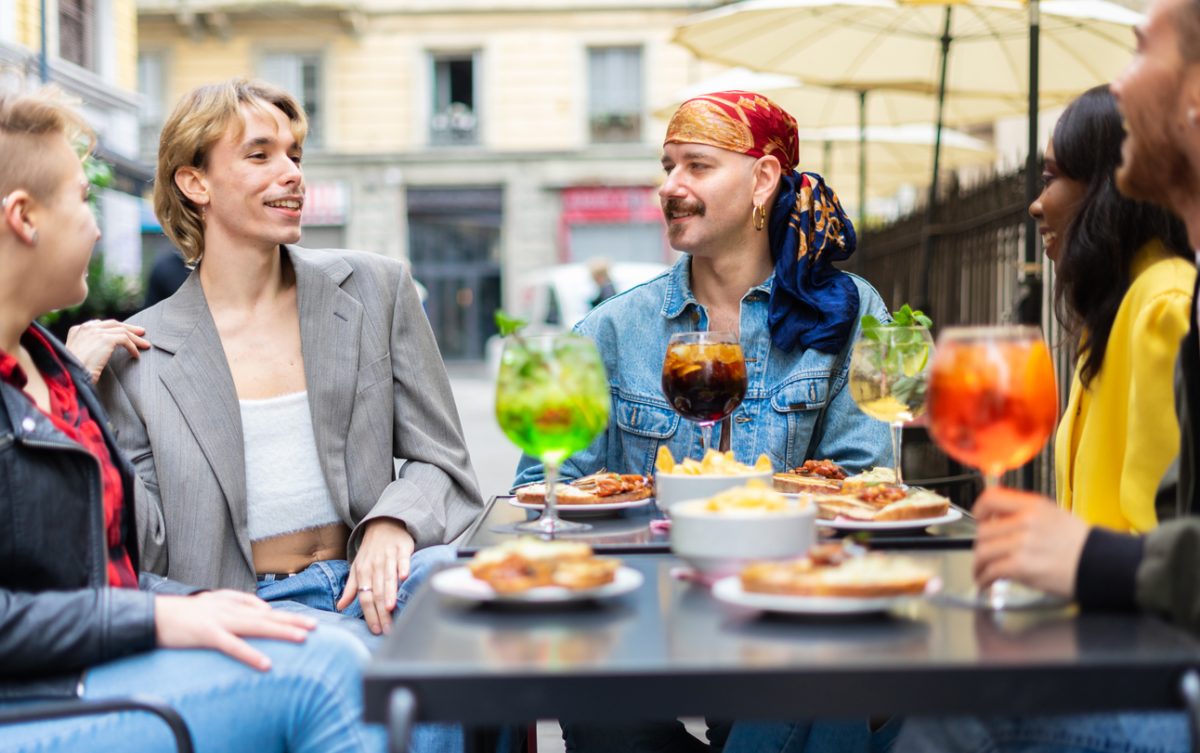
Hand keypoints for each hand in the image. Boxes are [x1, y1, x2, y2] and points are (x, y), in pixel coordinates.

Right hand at [66, 319, 149, 381]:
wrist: (70, 375)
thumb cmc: (73, 372)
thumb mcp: (78, 356)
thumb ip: (87, 347)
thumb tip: (102, 350)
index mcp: (77, 330)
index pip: (101, 324)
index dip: (115, 328)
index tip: (125, 332)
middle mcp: (86, 327)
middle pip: (113, 324)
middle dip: (129, 328)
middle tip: (141, 333)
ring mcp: (96, 332)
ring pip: (122, 331)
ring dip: (135, 339)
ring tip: (145, 345)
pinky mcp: (105, 339)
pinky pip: (125, 339)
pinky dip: (133, 347)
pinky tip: (136, 355)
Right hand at [155, 590, 315, 670]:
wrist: (153, 615)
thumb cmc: (183, 613)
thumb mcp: (213, 602)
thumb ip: (238, 602)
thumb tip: (263, 610)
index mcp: (231, 604)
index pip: (264, 610)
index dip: (285, 616)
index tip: (305, 622)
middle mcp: (229, 610)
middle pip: (267, 616)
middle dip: (292, 622)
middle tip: (315, 627)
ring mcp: (219, 621)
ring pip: (257, 626)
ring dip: (281, 633)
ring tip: (302, 639)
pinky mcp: (207, 634)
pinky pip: (233, 646)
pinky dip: (250, 654)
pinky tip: (266, 663)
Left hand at [336, 518, 413, 634]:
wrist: (383, 524)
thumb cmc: (370, 550)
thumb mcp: (357, 568)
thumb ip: (350, 588)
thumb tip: (340, 607)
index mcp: (362, 572)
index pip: (364, 597)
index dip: (369, 614)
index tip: (375, 629)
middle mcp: (374, 566)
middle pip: (377, 592)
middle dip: (381, 613)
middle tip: (387, 629)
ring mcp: (388, 556)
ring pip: (388, 578)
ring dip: (389, 594)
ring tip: (391, 610)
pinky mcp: (402, 548)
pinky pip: (403, 559)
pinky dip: (403, 567)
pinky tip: (405, 577)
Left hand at [972, 486, 1089, 597]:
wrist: (1099, 564)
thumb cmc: (1079, 543)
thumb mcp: (1053, 514)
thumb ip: (1024, 513)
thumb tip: (998, 518)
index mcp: (1033, 505)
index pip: (991, 498)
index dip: (980, 509)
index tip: (979, 519)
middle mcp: (1025, 521)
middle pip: (983, 531)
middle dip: (980, 545)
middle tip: (984, 553)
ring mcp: (1022, 544)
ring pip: (983, 551)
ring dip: (978, 564)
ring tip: (981, 571)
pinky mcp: (1022, 566)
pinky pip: (991, 570)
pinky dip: (984, 578)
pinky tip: (987, 581)